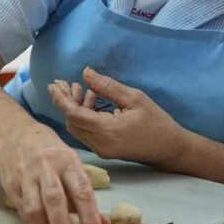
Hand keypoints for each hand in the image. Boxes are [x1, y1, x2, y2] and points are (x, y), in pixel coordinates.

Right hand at [0, 119, 106, 223]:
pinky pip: (23, 210)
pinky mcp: (11, 186)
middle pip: (55, 200)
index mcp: (67, 161)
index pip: (81, 192)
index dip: (89, 217)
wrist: (12, 135)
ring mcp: (25, 176)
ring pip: (34, 208)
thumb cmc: (48, 152)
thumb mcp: (71, 164)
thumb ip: (84, 194)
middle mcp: (45, 168)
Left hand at [48, 67, 189, 166]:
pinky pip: (85, 132)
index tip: (53, 84)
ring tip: (79, 88)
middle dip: (65, 101)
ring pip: (76, 128)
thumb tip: (85, 73)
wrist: (170, 148)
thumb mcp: (134, 98)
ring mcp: (100, 149)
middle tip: (64, 83)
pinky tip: (90, 100)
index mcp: (107, 131)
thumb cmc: (156, 121)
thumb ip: (107, 86)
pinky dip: (83, 116)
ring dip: (74, 108)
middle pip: (71, 122)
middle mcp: (100, 144)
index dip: (61, 99)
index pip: (74, 115)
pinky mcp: (103, 150)